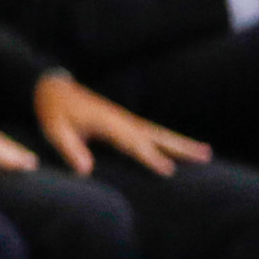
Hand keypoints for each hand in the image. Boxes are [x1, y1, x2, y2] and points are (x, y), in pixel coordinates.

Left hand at [30, 71, 209, 177]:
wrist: (52, 88)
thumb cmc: (52, 110)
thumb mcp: (54, 129)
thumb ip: (70, 149)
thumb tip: (86, 171)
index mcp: (107, 123)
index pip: (133, 144)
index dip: (150, 158)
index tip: (169, 171)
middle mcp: (122, 120)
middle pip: (156, 135)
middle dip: (180, 147)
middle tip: (206, 156)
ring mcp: (125, 119)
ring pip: (158, 133)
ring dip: (181, 143)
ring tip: (206, 153)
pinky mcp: (123, 121)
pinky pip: (150, 132)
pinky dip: (168, 140)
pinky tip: (180, 149)